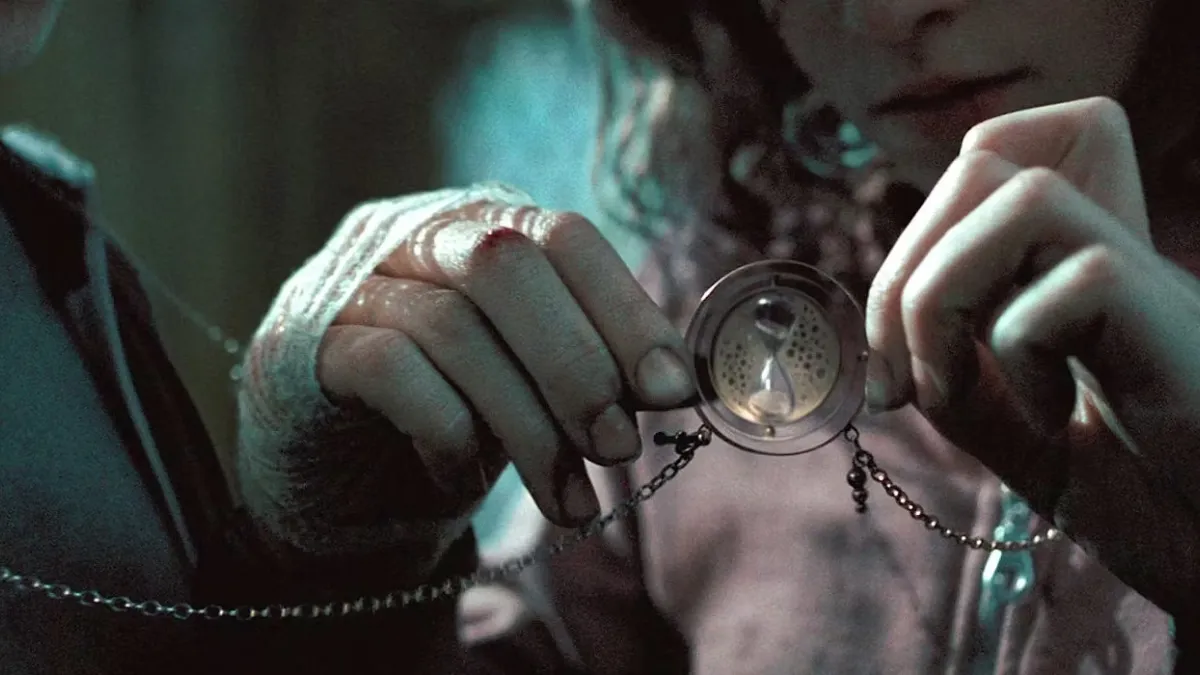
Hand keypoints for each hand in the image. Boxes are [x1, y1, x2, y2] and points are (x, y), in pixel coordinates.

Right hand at [239, 195, 695, 571]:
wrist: (342, 488)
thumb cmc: (456, 422)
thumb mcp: (532, 383)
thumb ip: (590, 362)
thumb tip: (675, 381)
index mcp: (481, 224)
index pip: (561, 235)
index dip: (624, 310)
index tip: (671, 392)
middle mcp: (412, 234)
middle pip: (504, 263)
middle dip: (575, 363)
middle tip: (616, 447)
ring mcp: (349, 282)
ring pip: (453, 327)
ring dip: (527, 425)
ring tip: (569, 497)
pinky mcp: (304, 346)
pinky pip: (388, 369)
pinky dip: (444, 431)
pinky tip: (463, 478)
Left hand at [864, 97, 1199, 616]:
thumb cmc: (1131, 495)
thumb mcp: (1009, 431)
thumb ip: (952, 373)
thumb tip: (889, 335)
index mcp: (1063, 267)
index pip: (1000, 153)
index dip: (926, 213)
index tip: (902, 327)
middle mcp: (1106, 252)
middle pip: (982, 164)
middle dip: (900, 270)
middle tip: (902, 383)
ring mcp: (1146, 278)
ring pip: (1023, 195)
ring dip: (942, 296)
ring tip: (952, 389)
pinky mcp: (1174, 316)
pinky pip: (1071, 285)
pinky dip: (1020, 356)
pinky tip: (1053, 418)